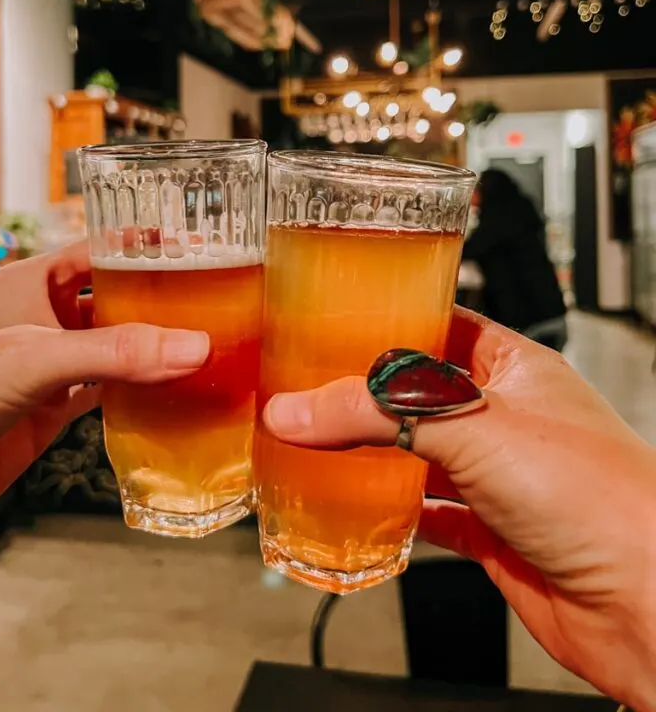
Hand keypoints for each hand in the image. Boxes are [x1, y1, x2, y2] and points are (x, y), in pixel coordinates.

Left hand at [0, 245, 208, 583]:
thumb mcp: (29, 360)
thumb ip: (114, 352)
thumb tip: (193, 346)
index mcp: (28, 285)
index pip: (99, 252)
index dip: (146, 249)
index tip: (201, 249)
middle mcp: (39, 324)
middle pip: (114, 302)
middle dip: (162, 304)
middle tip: (221, 306)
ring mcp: (43, 374)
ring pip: (114, 352)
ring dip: (155, 353)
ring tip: (211, 351)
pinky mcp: (44, 419)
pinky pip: (103, 399)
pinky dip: (137, 398)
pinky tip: (171, 400)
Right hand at [264, 308, 655, 709]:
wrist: (646, 600)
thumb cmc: (598, 494)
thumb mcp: (470, 427)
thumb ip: (375, 414)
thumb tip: (298, 409)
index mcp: (516, 367)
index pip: (442, 325)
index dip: (391, 320)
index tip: (334, 318)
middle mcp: (508, 418)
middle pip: (422, 395)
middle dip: (368, 394)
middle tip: (310, 386)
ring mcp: (502, 477)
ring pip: (421, 454)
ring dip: (374, 454)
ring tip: (318, 442)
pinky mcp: (495, 533)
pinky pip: (431, 515)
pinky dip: (395, 513)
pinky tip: (362, 510)